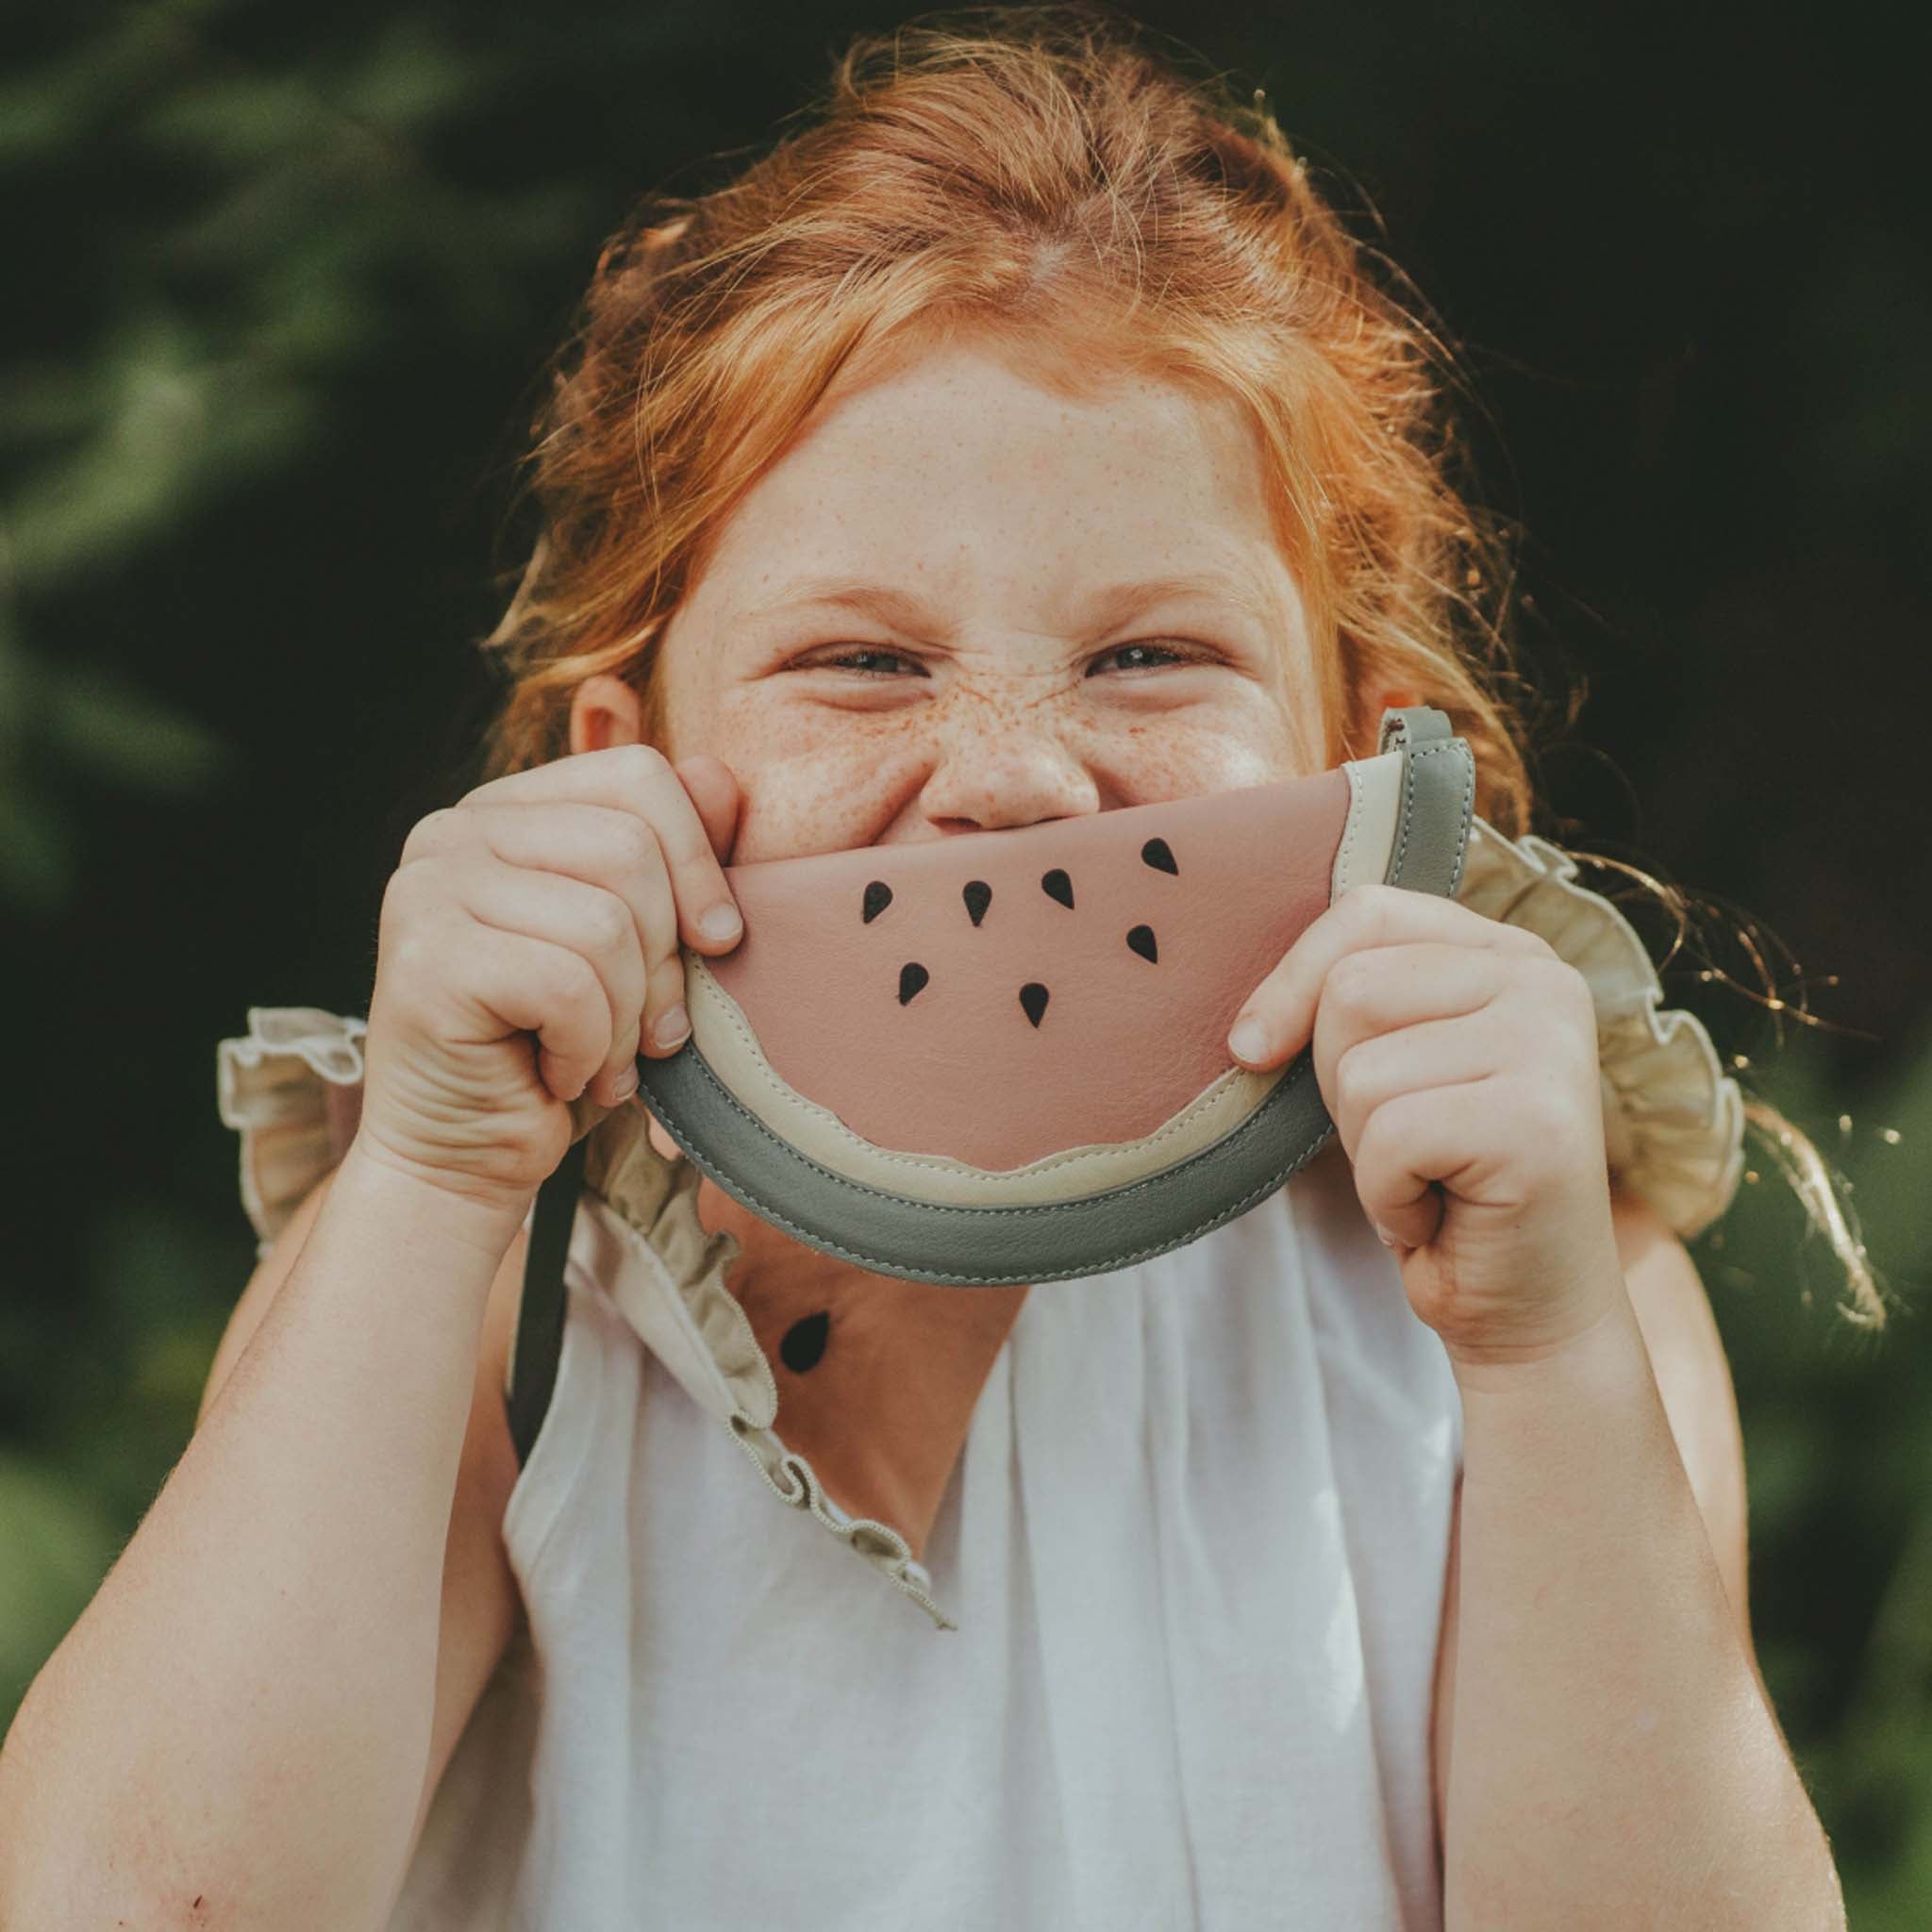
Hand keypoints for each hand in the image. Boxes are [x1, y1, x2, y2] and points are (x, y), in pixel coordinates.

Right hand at [356, 744, 744, 1216]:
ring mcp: (427, 889)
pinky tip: (556, 1075)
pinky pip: (567, 988)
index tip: (718, 940)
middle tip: (653, 1031)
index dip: (699, 860)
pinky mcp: (426, 960)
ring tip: (601, 1059)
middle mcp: (454, 831)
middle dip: (664, 960)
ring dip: (625, 1017)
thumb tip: (721, 777)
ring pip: (604, 924)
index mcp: (508, 810)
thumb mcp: (636, 948)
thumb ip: (670, 859)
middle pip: (629, 850)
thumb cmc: (556, 1050)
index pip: (637, 777)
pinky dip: (586, 1049)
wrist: (463, 1158)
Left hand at [1226, 883, 1625, 1366]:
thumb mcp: (1387, 1072)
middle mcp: (1544, 981)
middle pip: (1352, 989)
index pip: (1367, 912)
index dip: (1290, 981)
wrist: (1525, 1312)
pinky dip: (1388, 1197)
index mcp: (1507, 953)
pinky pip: (1389, 1138)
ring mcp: (1550, 1045)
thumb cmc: (1442, 1188)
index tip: (1251, 1049)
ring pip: (1362, 1070)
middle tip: (1403, 1144)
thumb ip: (1348, 1007)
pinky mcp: (1538, 1120)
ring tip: (1430, 1179)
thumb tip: (1246, 1028)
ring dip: (1367, 1151)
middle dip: (1340, 1085)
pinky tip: (1441, 1217)